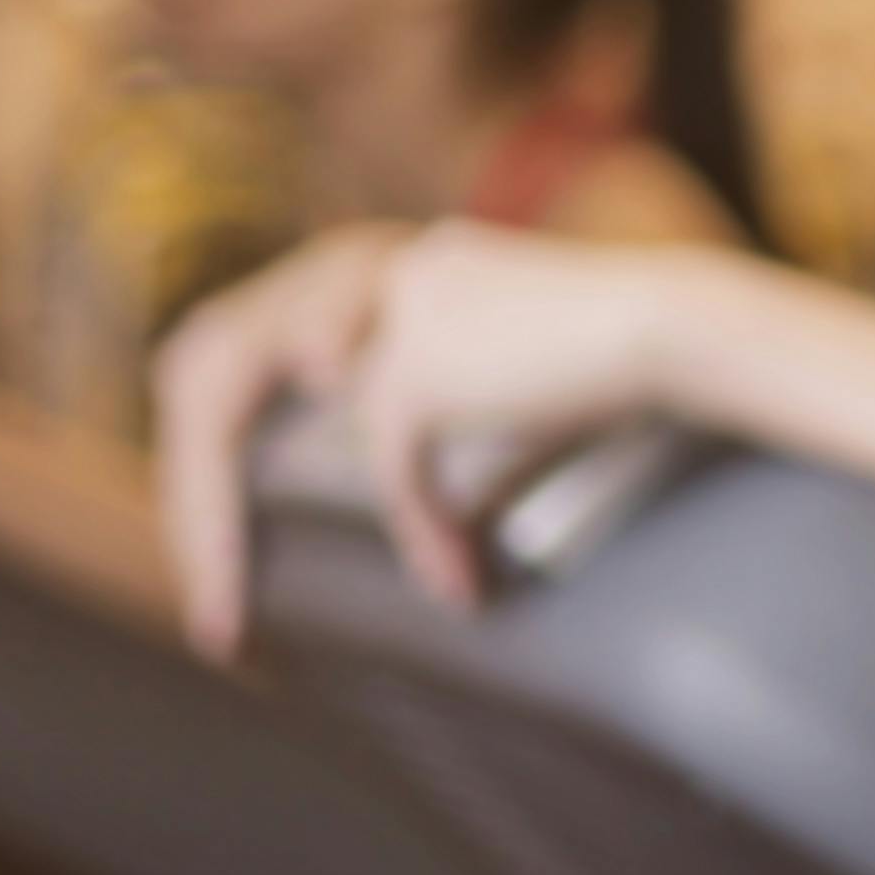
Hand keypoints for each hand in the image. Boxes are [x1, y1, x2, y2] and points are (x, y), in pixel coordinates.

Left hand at [155, 223, 702, 646]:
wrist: (684, 326)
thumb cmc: (624, 358)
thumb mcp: (500, 359)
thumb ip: (431, 385)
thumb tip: (395, 476)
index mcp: (379, 259)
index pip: (246, 339)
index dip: (217, 442)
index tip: (230, 538)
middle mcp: (366, 265)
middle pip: (210, 367)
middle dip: (189, 493)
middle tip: (204, 599)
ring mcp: (383, 307)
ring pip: (258, 425)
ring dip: (225, 531)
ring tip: (235, 615)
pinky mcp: (416, 363)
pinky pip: (391, 469)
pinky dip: (420, 534)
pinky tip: (457, 587)